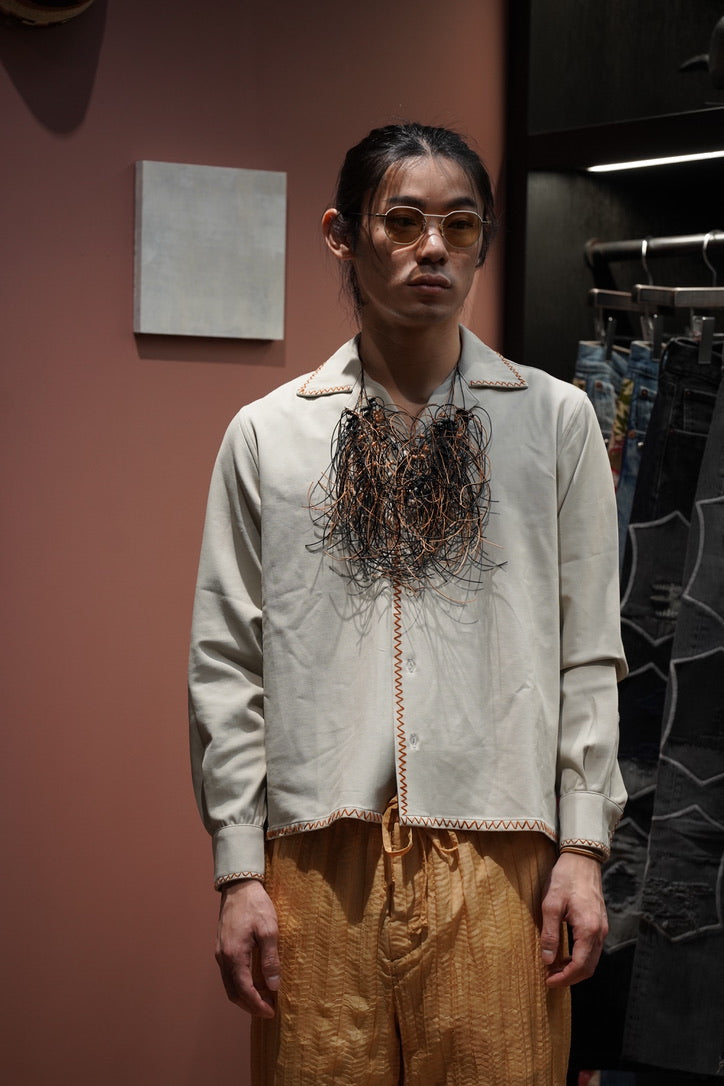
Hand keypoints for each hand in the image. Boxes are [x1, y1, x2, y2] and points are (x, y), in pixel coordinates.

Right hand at [215, 879, 280, 1016]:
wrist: (238, 886)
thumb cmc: (256, 906)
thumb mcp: (269, 930)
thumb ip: (270, 960)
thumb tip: (273, 986)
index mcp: (234, 956)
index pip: (244, 991)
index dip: (257, 1005)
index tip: (271, 1012)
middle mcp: (223, 958)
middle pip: (234, 993)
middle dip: (251, 1005)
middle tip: (269, 1009)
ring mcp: (220, 953)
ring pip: (230, 985)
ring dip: (245, 996)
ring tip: (264, 998)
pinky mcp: (222, 947)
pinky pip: (229, 974)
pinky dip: (240, 984)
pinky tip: (254, 981)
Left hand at [540, 851, 607, 986]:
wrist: (582, 859)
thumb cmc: (565, 878)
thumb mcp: (551, 904)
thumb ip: (550, 934)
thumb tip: (547, 960)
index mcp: (588, 929)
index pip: (579, 966)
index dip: (564, 978)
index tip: (548, 981)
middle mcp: (599, 932)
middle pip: (588, 967)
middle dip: (569, 977)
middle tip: (549, 978)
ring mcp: (602, 928)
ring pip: (592, 959)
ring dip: (574, 968)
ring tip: (554, 968)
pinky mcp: (599, 923)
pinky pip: (592, 948)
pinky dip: (580, 957)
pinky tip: (564, 954)